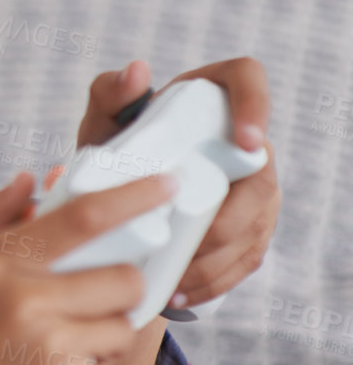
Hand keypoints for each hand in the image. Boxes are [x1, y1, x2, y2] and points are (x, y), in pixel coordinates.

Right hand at [0, 169, 177, 364]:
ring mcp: (51, 344)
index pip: (82, 215)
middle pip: (123, 276)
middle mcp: (25, 297)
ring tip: (56, 356)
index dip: (135, 196)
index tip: (167, 184)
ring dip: (102, 340)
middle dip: (115, 293)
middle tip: (81, 313)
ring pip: (124, 324)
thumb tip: (30, 180)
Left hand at [78, 57, 278, 309]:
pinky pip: (244, 258)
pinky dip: (213, 281)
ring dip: (215, 259)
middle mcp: (247, 143)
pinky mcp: (249, 229)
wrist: (115, 190)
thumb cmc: (114, 146)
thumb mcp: (104, 122)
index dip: (257, 106)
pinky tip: (181, 293)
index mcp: (214, 99)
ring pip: (253, 228)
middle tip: (187, 243)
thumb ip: (109, 93)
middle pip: (260, 179)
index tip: (246, 142)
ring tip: (174, 279)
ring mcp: (254, 188)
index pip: (249, 80)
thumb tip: (136, 72)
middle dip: (227, 220)